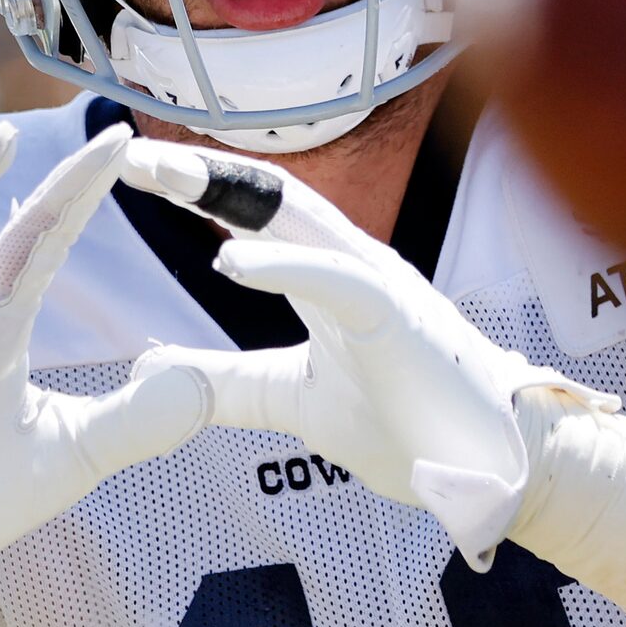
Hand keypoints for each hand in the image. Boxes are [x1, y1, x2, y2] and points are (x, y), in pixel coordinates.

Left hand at [122, 138, 625, 617]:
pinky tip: (229, 259)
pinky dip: (283, 264)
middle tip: (129, 157)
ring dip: (226, 194)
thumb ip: (230, 380)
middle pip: (268, 198)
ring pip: (300, 218)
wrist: (496, 469)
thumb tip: (154, 368)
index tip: (130, 173)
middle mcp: (353, 267)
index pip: (255, 216)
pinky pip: (336, 280)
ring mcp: (379, 287)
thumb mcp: (293, 401)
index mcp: (330, 280)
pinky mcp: (398, 321)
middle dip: (198, 174)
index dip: (197, 190)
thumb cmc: (413, 428)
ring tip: (163, 177)